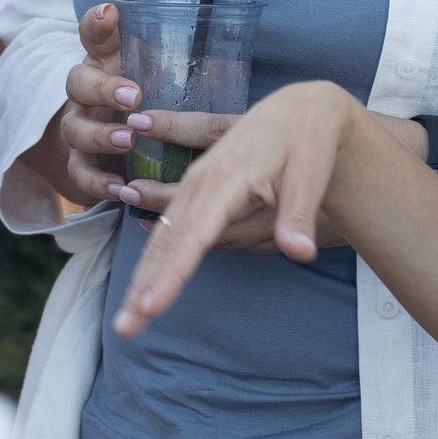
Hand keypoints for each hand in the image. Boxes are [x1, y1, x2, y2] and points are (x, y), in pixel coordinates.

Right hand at [40, 2, 244, 216]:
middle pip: (78, 81)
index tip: (111, 13)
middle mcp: (87, 92)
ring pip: (76, 129)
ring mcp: (79, 127)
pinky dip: (97, 180)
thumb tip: (239, 67)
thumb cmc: (149, 104)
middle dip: (103, 88)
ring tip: (129, 141)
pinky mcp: (80, 163)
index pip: (94, 33)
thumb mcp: (166, 82)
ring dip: (101, 135)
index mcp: (107, 62)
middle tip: (133, 96)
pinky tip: (119, 187)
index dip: (97, 22)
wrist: (116, 150)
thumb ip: (190, 70)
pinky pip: (81, 172)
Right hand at [115, 82, 400, 336]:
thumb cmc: (308, 142)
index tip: (152, 307)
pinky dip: (153, 261)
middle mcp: (201, 182)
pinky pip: (169, 231)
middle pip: (167, 242)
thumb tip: (300, 254)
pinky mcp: (196, 190)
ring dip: (142, 279)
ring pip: (161, 239)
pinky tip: (142, 288)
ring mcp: (195, 185)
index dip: (172, 273)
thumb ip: (299, 215)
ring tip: (127, 321)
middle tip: (126, 329)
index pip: (195, 234)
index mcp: (227, 178)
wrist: (301, 109)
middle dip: (144, 286)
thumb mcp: (311, 175)